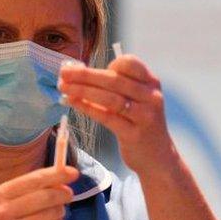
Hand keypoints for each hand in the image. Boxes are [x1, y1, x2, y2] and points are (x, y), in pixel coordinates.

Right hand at [0, 165, 78, 219]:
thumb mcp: (2, 207)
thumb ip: (28, 193)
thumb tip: (62, 183)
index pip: (34, 179)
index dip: (57, 174)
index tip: (73, 172)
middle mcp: (4, 210)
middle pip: (46, 195)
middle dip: (63, 194)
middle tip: (69, 196)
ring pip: (52, 213)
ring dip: (58, 213)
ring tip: (51, 217)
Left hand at [58, 55, 177, 177]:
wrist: (157, 156)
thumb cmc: (138, 122)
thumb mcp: (135, 100)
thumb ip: (115, 86)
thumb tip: (78, 73)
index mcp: (151, 83)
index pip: (130, 63)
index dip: (107, 63)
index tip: (86, 67)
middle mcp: (151, 96)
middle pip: (114, 80)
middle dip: (86, 75)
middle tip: (64, 72)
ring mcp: (144, 116)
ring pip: (110, 98)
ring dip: (83, 90)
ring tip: (63, 87)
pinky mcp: (133, 134)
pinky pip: (107, 117)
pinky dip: (87, 108)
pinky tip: (72, 102)